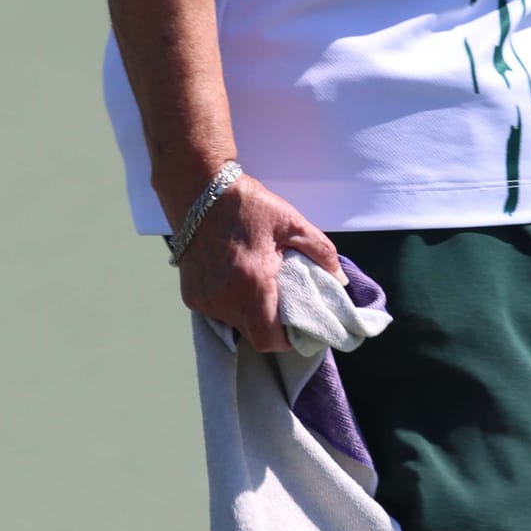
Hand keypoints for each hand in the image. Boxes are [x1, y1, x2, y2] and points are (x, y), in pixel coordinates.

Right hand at [174, 173, 339, 351]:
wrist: (199, 190)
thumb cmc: (247, 205)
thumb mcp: (292, 223)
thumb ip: (321, 252)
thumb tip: (340, 278)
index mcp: (252, 283)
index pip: (269, 339)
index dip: (287, 339)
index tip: (298, 325)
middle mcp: (224, 298)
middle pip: (253, 335)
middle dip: (271, 327)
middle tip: (283, 305)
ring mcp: (204, 299)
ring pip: (235, 325)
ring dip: (251, 314)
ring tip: (260, 287)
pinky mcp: (191, 295)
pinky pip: (217, 313)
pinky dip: (231, 304)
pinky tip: (237, 281)